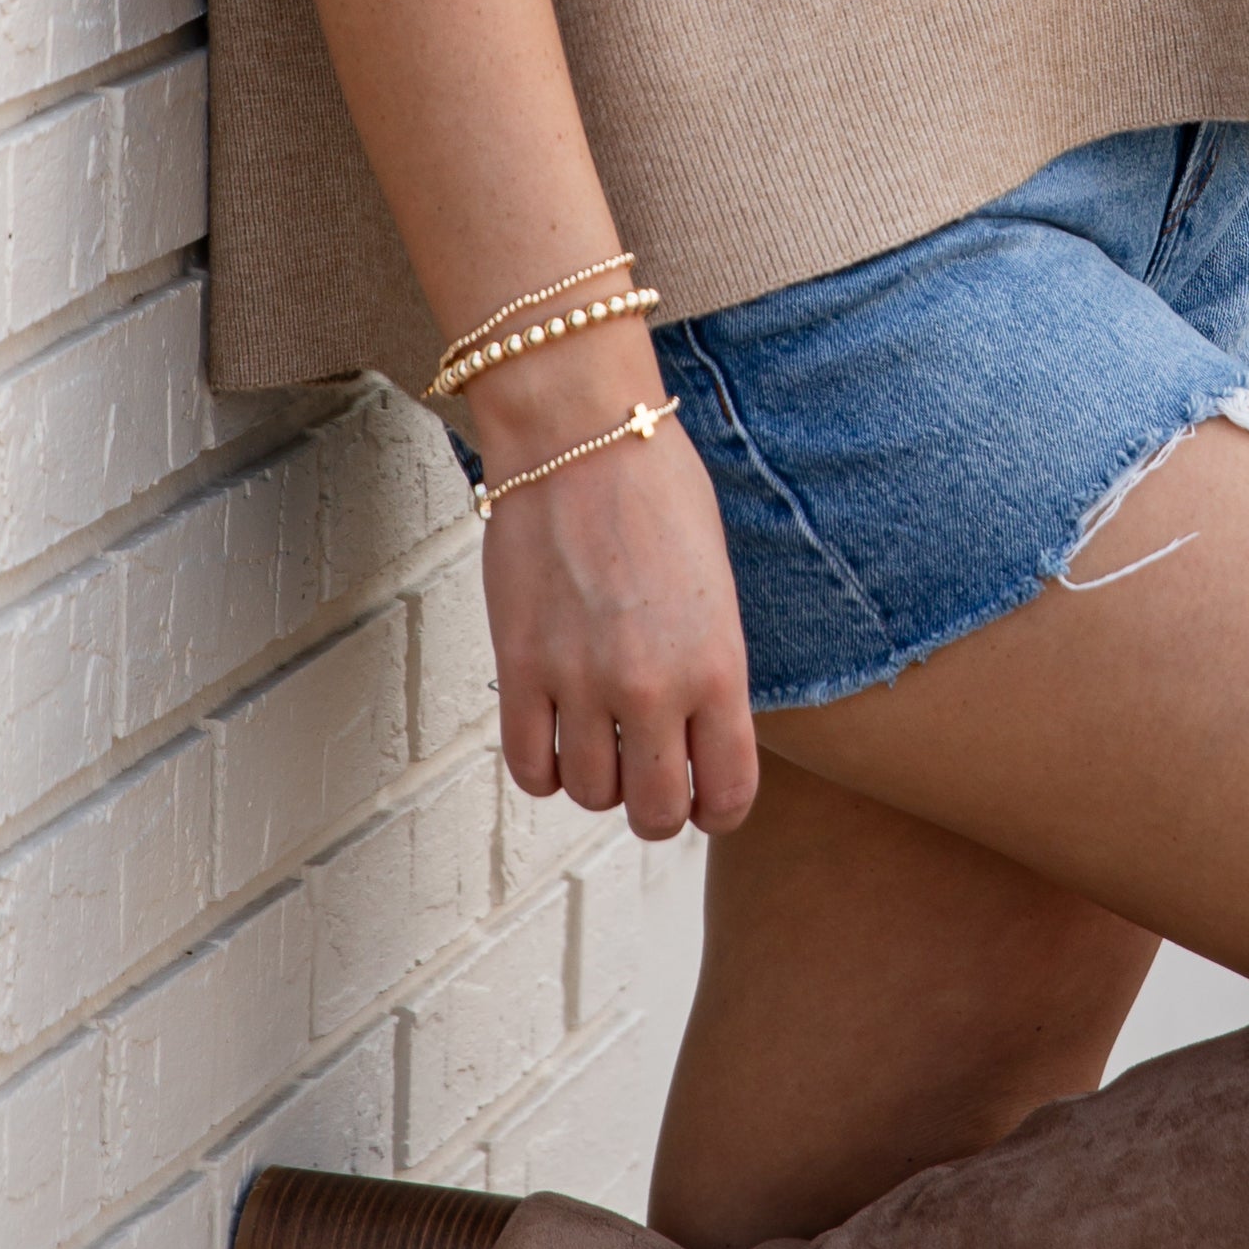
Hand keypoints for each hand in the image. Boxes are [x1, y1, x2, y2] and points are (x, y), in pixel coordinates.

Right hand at [472, 349, 760, 840]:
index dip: (719, 807)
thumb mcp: (717, 585)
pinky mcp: (520, 666)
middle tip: (651, 776)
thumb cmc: (658, 491)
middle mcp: (651, 687)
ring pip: (590, 797)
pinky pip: (530, 767)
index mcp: (716, 665)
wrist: (579, 434)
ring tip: (602, 740)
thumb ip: (711, 668)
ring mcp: (580, 681)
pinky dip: (545, 767)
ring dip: (599, 781)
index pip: (728, 793)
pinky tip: (557, 735)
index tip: (707, 795)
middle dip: (658, 806)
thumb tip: (697, 734)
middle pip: (656, 814)